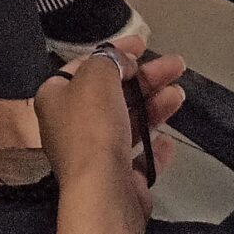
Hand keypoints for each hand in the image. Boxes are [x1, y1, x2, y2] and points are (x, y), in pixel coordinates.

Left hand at [36, 43, 185, 231]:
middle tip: (173, 65)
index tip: (141, 44)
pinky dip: (154, 148)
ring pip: (129, 123)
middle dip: (145, 78)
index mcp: (55, 98)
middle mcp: (71, 127)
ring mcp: (95, 155)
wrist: (104, 189)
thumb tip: (122, 58)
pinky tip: (167, 139)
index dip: (114, 51)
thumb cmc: (91, 131)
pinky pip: (139, 159)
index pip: (84, 66)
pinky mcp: (119, 179)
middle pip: (113, 93)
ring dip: (154, 105)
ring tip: (178, 94)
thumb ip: (110, 59)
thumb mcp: (97, 76)